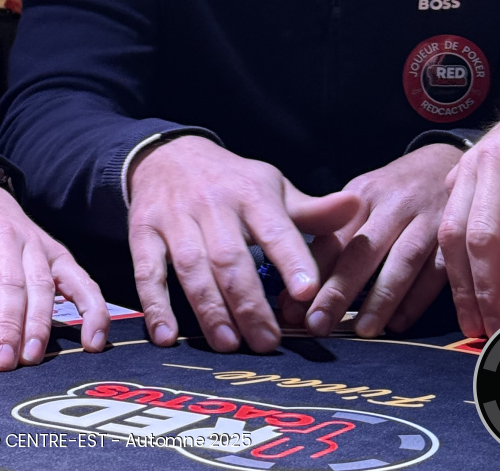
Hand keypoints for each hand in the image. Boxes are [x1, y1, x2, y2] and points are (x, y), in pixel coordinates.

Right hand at [127, 136, 358, 353]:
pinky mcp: (142, 232)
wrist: (169, 156)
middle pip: (230, 258)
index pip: (274, 227)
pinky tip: (168, 337)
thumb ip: (312, 211)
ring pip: (192, 268)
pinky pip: (147, 271)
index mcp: (251, 192)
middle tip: (267, 342)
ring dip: (209, 310)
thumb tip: (357, 208)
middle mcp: (212, 204)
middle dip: (249, 303)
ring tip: (229, 344)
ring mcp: (174, 218)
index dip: (291, 259)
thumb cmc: (232, 182)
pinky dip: (156, 306)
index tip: (307, 293)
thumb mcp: (272, 189)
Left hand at [283, 144, 460, 339]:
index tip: (291, 307)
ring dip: (382, 298)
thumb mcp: (360, 200)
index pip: (335, 235)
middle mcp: (395, 204)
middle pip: (365, 248)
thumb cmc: (393, 192)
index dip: (312, 272)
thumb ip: (332, 241)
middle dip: (339, 289)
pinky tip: (400, 323)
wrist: (445, 163)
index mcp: (364, 193)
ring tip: (362, 330)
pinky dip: (418, 299)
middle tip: (317, 324)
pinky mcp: (454, 238)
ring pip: (403, 260)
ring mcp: (428, 219)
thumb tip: (295, 295)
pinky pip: (438, 271)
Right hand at [437, 95, 499, 336]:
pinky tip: (464, 291)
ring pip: (453, 233)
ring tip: (474, 323)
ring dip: (462, 284)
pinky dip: (452, 262)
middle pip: (482, 237)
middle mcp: (495, 163)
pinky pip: (444, 223)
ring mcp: (467, 166)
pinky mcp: (453, 175)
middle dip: (489, 292)